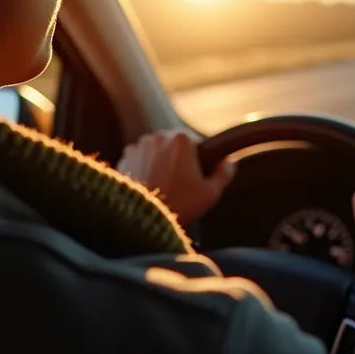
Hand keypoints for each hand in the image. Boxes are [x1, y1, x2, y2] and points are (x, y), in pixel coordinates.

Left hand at [116, 129, 235, 224]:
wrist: (140, 217)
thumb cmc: (179, 204)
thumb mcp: (210, 193)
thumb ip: (224, 173)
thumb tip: (230, 162)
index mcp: (182, 139)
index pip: (196, 143)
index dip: (199, 160)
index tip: (196, 176)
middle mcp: (158, 136)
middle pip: (175, 145)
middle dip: (178, 159)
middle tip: (180, 183)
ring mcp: (138, 145)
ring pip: (156, 150)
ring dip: (160, 162)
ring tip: (163, 185)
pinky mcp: (124, 157)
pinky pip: (139, 159)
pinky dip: (144, 168)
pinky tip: (148, 185)